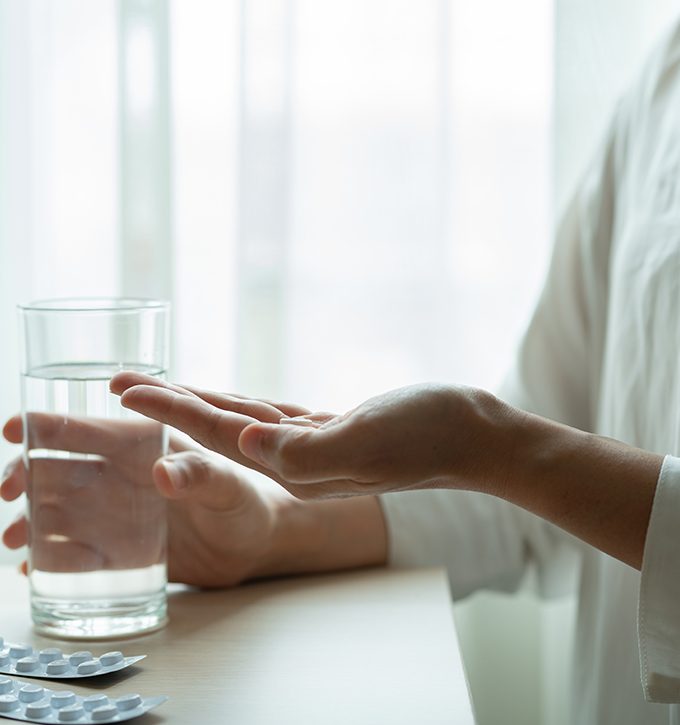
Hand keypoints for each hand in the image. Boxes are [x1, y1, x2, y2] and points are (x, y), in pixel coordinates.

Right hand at [1, 415, 280, 587]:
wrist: (252, 546)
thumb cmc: (244, 501)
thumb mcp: (228, 485)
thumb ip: (201, 475)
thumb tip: (163, 474)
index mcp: (141, 447)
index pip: (86, 429)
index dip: (46, 425)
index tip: (13, 429)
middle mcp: (119, 479)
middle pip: (57, 470)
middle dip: (24, 474)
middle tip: (9, 490)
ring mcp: (114, 517)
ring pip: (56, 512)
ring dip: (29, 520)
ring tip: (15, 538)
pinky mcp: (119, 554)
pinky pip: (74, 555)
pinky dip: (51, 559)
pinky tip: (32, 569)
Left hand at [110, 373, 513, 498]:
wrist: (475, 436)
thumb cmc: (429, 435)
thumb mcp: (367, 440)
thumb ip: (305, 450)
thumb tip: (244, 445)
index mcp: (298, 466)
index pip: (217, 437)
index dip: (168, 411)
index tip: (122, 389)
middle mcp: (298, 462)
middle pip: (218, 430)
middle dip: (168, 408)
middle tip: (120, 383)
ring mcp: (315, 448)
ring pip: (243, 423)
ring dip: (201, 405)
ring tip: (164, 388)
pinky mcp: (333, 431)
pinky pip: (275, 417)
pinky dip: (245, 406)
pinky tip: (231, 401)